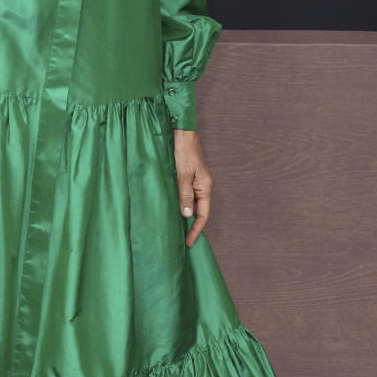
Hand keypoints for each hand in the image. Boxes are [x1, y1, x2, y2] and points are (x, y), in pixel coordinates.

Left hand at [173, 128, 212, 245]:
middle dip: (190, 226)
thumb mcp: (182, 175)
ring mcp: (196, 182)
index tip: (188, 242)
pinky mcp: (188, 177)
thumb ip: (184, 196)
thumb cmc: (183, 152)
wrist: (181, 133)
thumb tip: (187, 216)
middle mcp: (202, 187)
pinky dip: (180, 204)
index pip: (203, 215)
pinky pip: (186, 195)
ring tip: (173, 228)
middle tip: (179, 239)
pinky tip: (171, 209)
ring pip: (191, 204)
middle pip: (198, 211)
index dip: (195, 230)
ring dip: (183, 215)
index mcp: (205, 187)